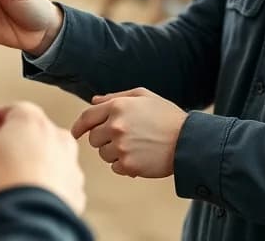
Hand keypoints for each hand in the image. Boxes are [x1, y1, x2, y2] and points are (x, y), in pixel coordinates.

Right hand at [0, 102, 85, 220]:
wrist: (25, 223)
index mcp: (31, 119)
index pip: (11, 111)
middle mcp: (56, 137)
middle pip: (24, 141)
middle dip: (0, 158)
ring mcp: (69, 165)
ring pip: (36, 166)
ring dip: (15, 177)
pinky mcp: (74, 192)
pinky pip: (49, 188)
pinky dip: (34, 194)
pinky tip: (15, 205)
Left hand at [70, 88, 187, 178]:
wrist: (188, 141)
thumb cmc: (166, 116)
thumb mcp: (144, 96)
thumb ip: (116, 97)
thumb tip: (93, 101)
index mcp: (118, 106)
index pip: (87, 117)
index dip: (78, 126)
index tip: (76, 133)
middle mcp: (116, 126)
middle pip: (94, 138)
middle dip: (103, 139)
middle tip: (123, 138)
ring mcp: (121, 147)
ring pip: (104, 154)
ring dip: (114, 153)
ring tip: (136, 147)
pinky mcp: (128, 165)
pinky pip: (115, 167)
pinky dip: (124, 165)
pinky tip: (140, 157)